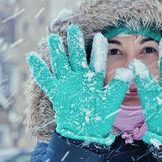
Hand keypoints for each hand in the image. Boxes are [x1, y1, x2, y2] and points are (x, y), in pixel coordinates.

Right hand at [26, 25, 132, 144]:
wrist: (85, 133)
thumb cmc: (100, 118)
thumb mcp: (111, 101)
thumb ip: (118, 86)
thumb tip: (128, 71)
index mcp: (94, 79)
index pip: (96, 61)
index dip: (98, 49)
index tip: (101, 36)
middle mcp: (79, 78)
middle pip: (76, 57)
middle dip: (74, 43)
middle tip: (73, 28)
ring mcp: (67, 84)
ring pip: (61, 63)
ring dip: (57, 52)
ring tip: (53, 37)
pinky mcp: (56, 92)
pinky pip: (45, 79)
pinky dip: (39, 69)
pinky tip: (32, 56)